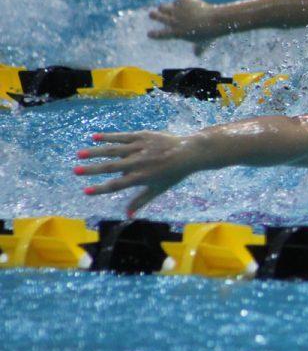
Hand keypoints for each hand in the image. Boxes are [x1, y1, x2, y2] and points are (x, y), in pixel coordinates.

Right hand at [74, 131, 201, 215]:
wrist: (189, 152)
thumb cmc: (173, 173)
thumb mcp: (159, 189)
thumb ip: (141, 200)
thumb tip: (127, 215)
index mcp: (142, 177)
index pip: (117, 185)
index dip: (101, 188)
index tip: (86, 191)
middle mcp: (139, 162)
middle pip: (111, 167)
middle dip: (92, 169)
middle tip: (75, 170)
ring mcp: (140, 148)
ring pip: (114, 150)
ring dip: (95, 152)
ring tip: (80, 154)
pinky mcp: (142, 136)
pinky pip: (122, 136)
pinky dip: (108, 136)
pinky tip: (94, 137)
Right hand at [148, 0, 218, 54]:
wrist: (214, 20)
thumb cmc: (209, 34)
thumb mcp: (203, 44)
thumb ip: (198, 49)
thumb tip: (197, 54)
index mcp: (176, 33)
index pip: (160, 34)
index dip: (154, 34)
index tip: (149, 34)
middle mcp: (173, 21)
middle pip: (155, 16)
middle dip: (153, 15)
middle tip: (152, 14)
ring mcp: (177, 10)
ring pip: (163, 7)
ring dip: (163, 8)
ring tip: (164, 8)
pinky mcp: (182, 1)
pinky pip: (177, 1)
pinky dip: (180, 3)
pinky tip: (186, 5)